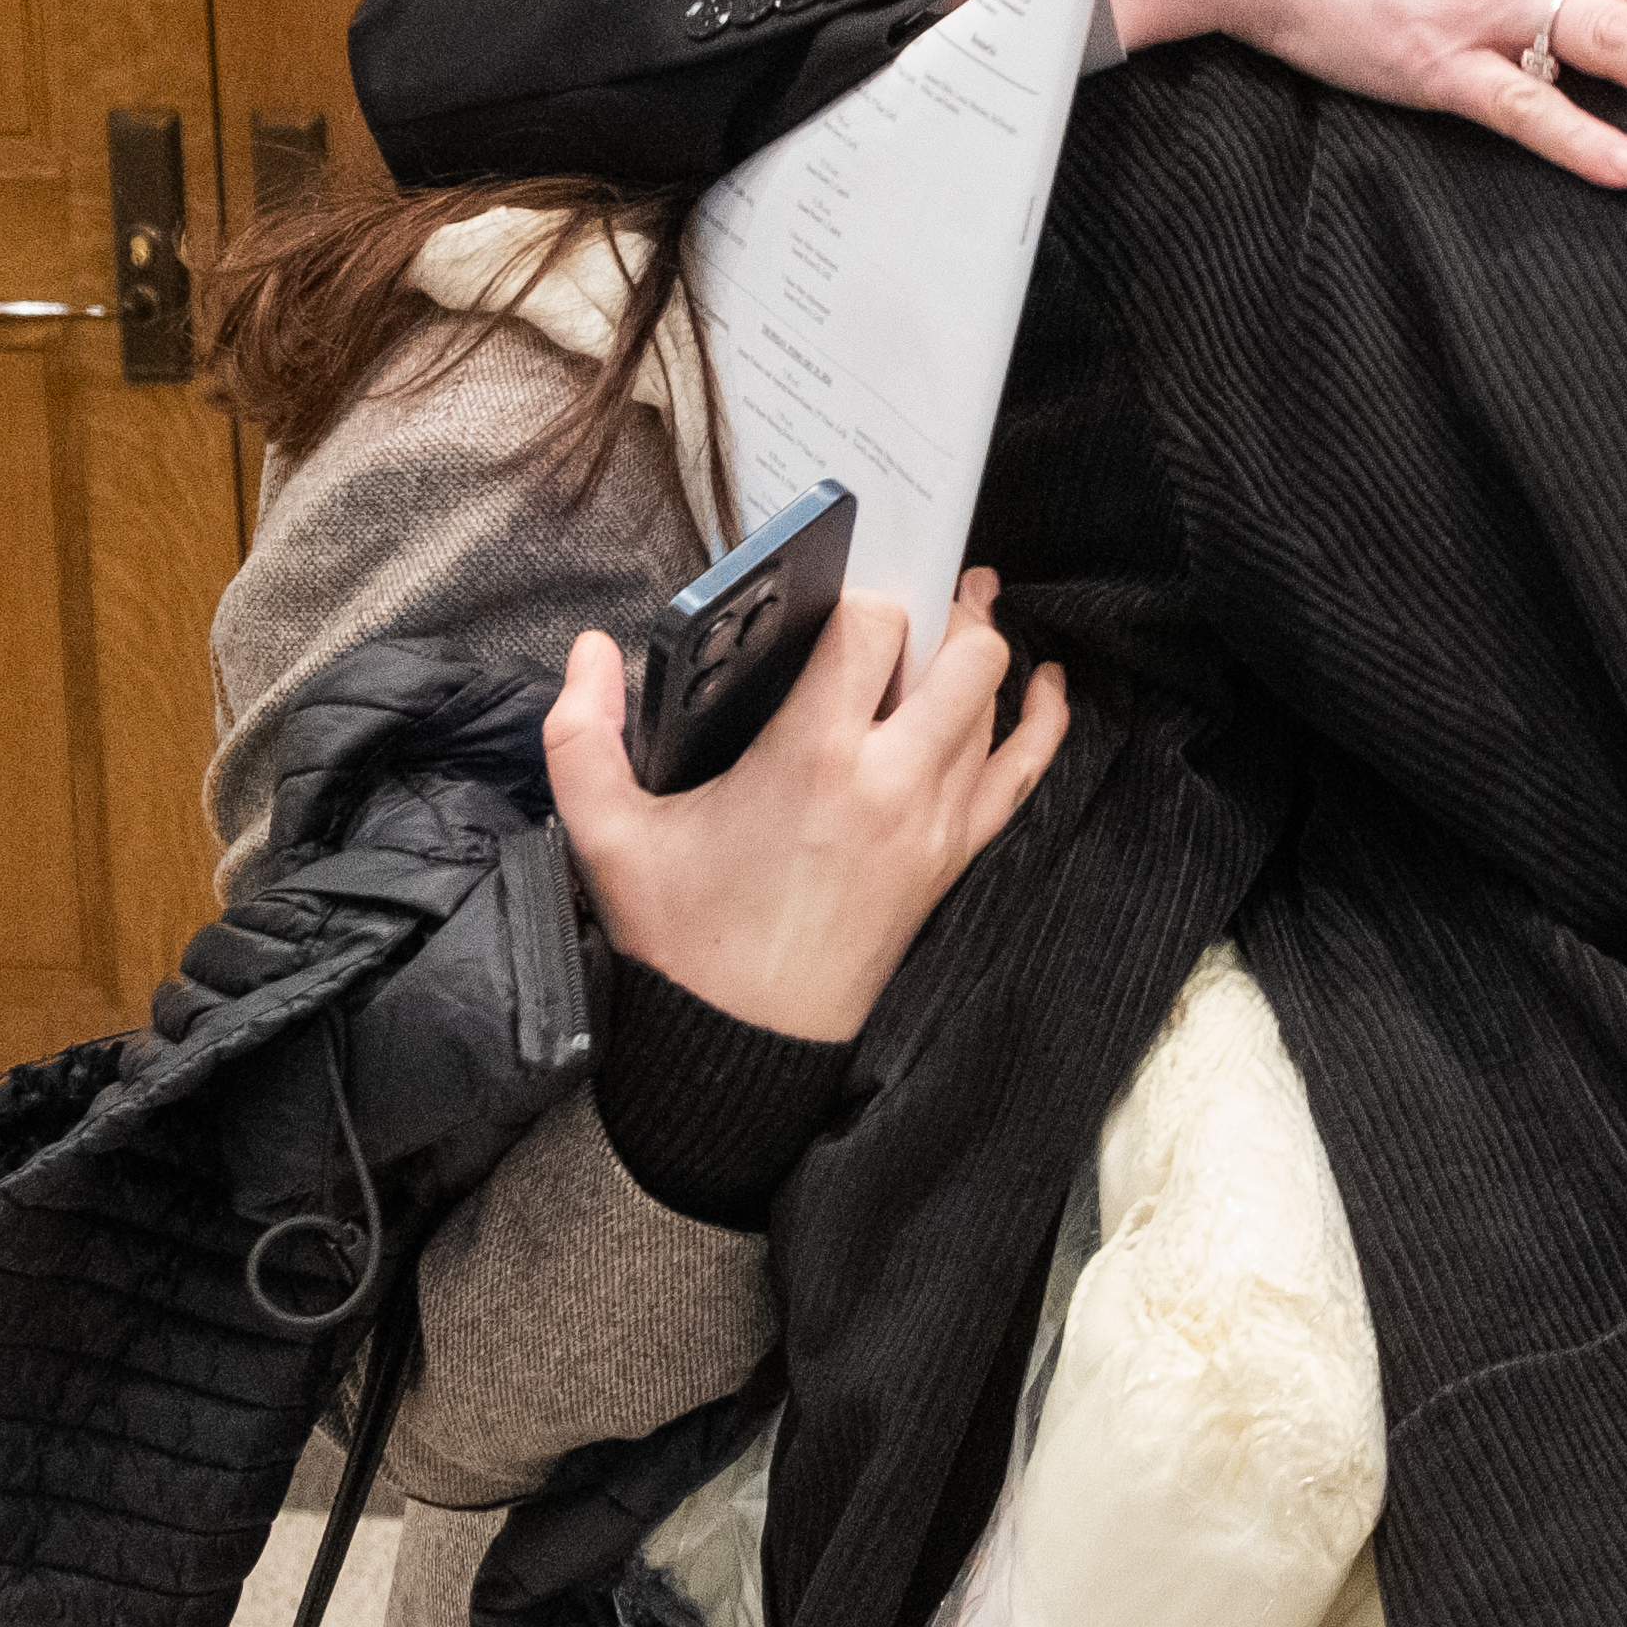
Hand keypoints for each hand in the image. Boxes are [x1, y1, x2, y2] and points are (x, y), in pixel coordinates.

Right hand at [541, 573, 1069, 1044]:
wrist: (741, 1046)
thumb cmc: (681, 942)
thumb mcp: (608, 835)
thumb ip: (581, 735)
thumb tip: (591, 651)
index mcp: (811, 759)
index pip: (872, 630)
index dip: (863, 595)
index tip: (838, 596)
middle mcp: (890, 781)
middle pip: (963, 654)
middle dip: (949, 606)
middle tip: (924, 581)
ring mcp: (933, 822)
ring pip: (995, 703)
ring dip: (983, 651)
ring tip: (962, 612)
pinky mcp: (952, 858)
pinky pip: (1023, 774)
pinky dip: (1042, 721)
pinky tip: (1046, 684)